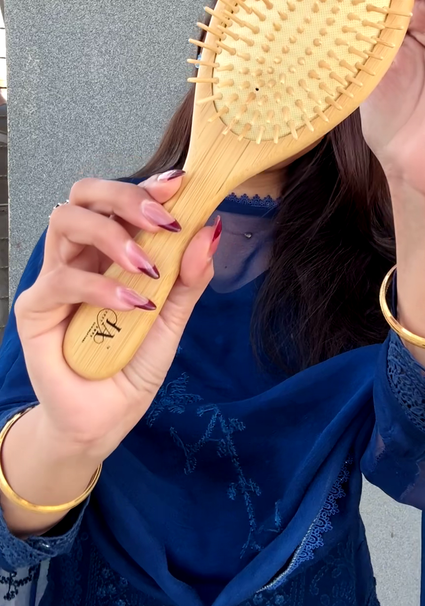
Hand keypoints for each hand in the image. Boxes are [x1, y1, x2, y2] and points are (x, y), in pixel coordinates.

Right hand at [14, 173, 219, 458]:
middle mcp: (79, 255)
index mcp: (110, 249)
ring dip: (113, 235)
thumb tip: (209, 231)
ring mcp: (54, 277)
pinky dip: (102, 287)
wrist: (104, 421)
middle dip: (126, 197)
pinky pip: (62, 280)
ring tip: (148, 267)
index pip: (120, 200)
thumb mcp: (172, 319)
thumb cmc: (131, 365)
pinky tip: (133, 305)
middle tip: (162, 221)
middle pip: (85, 194)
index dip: (147, 185)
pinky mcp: (35, 308)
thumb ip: (188, 278)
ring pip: (66, 221)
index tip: (181, 185)